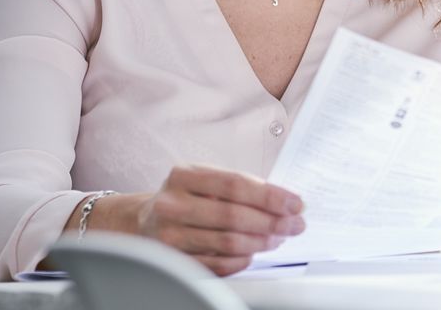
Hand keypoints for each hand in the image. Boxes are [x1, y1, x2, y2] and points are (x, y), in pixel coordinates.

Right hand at [134, 164, 305, 275]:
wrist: (145, 219)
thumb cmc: (187, 197)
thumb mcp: (207, 179)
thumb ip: (242, 187)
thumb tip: (286, 203)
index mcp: (183, 176)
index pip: (235, 184)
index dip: (270, 196)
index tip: (295, 203)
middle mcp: (172, 204)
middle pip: (233, 215)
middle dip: (272, 222)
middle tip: (295, 225)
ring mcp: (169, 234)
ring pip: (227, 242)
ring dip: (261, 242)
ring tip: (278, 238)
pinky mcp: (173, 260)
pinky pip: (216, 264)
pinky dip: (241, 260)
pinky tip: (253, 253)